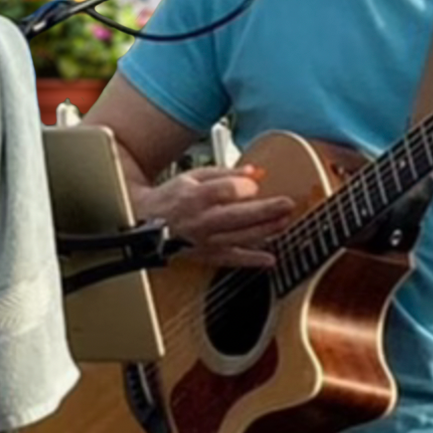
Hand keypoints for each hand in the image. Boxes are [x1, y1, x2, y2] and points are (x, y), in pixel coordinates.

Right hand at [135, 165, 295, 268]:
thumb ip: (225, 173)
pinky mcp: (206, 256)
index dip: (246, 187)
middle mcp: (200, 220)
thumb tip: (253, 171)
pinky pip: (232, 260)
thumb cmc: (171, 197)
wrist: (144, 222)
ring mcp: (204, 240)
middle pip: (239, 215)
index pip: (227, 190)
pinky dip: (252, 260)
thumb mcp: (193, 176)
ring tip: (285, 222)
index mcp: (195, 196)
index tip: (256, 185)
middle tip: (288, 204)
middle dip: (267, 210)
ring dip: (266, 231)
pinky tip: (270, 259)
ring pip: (240, 238)